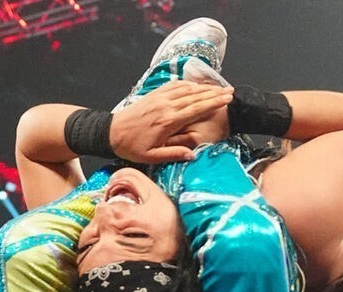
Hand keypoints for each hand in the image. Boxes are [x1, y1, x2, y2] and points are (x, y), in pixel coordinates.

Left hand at [109, 81, 232, 162]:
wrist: (112, 132)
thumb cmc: (132, 148)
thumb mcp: (152, 157)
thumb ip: (173, 154)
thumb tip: (193, 155)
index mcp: (168, 121)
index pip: (195, 108)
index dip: (213, 103)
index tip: (227, 99)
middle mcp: (166, 106)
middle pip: (195, 96)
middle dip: (214, 93)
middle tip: (230, 92)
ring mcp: (160, 98)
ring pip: (186, 89)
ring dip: (204, 87)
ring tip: (218, 87)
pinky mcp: (154, 94)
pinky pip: (174, 86)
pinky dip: (188, 84)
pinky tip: (196, 85)